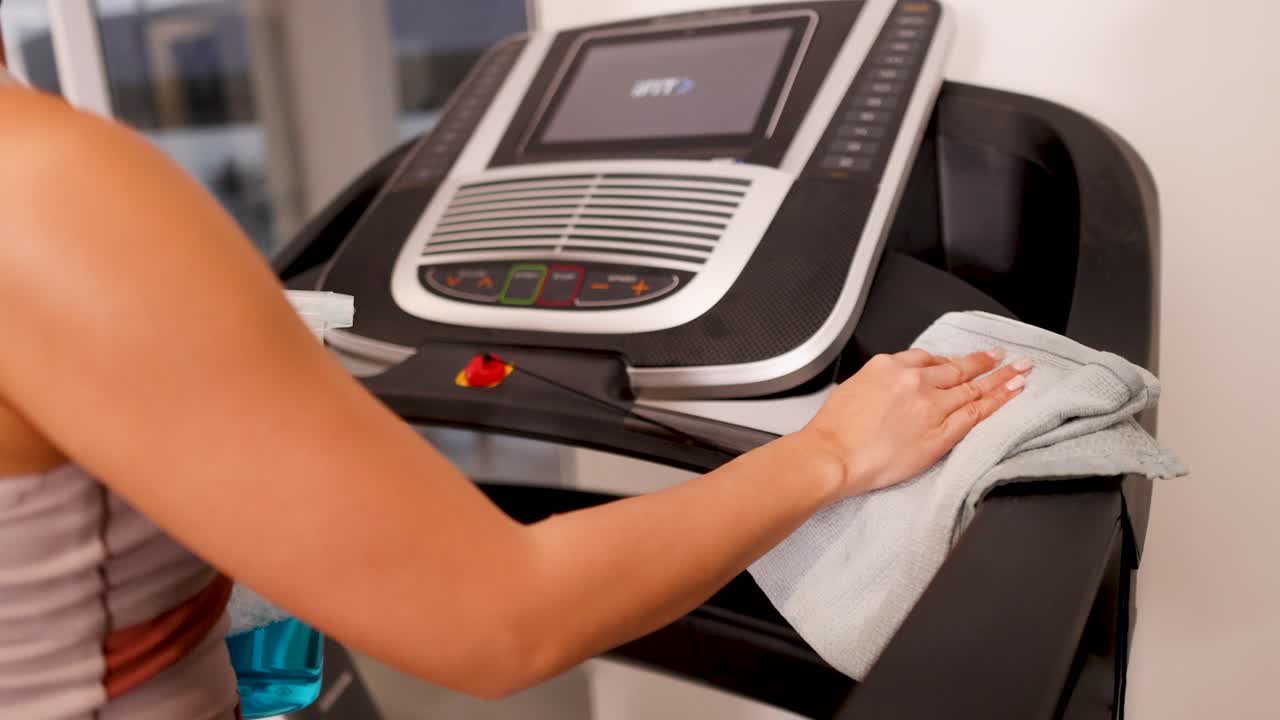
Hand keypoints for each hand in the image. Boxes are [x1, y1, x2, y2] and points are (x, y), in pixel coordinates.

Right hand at [801, 348, 1030, 499]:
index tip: (959, 361)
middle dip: (984, 361)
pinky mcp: (941, 433)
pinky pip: (977, 413)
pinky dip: (999, 399)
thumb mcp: (852, 389)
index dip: (949, 360)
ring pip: (973, 387)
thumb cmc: (834, 430)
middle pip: (957, 367)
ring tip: (1020, 370)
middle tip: (1003, 356)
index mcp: (889, 366)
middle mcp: (914, 381)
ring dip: (1001, 376)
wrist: (833, 455)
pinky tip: (1013, 391)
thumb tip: (890, 392)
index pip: (927, 359)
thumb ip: (879, 385)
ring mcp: (931, 406)